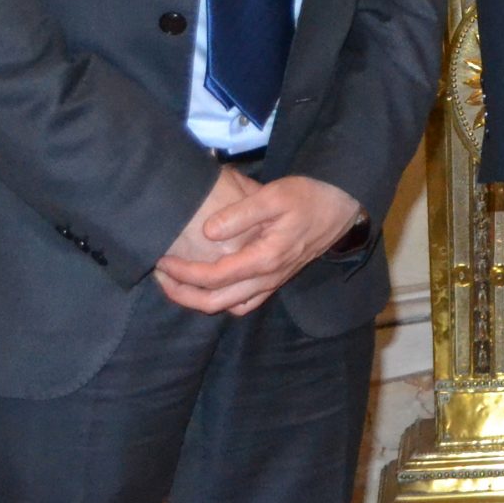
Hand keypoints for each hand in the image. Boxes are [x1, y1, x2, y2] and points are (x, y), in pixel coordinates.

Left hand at [156, 175, 362, 316]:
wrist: (342, 206)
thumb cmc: (308, 196)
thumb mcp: (274, 196)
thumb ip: (240, 214)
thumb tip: (207, 231)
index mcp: (264, 259)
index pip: (213, 277)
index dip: (183, 272)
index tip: (163, 260)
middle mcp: (267, 278)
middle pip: (214, 302)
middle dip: (181, 293)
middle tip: (161, 275)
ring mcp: (273, 282)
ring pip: (229, 306)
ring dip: (199, 300)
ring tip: (178, 283)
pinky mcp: (277, 279)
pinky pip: (245, 303)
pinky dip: (222, 300)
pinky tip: (210, 285)